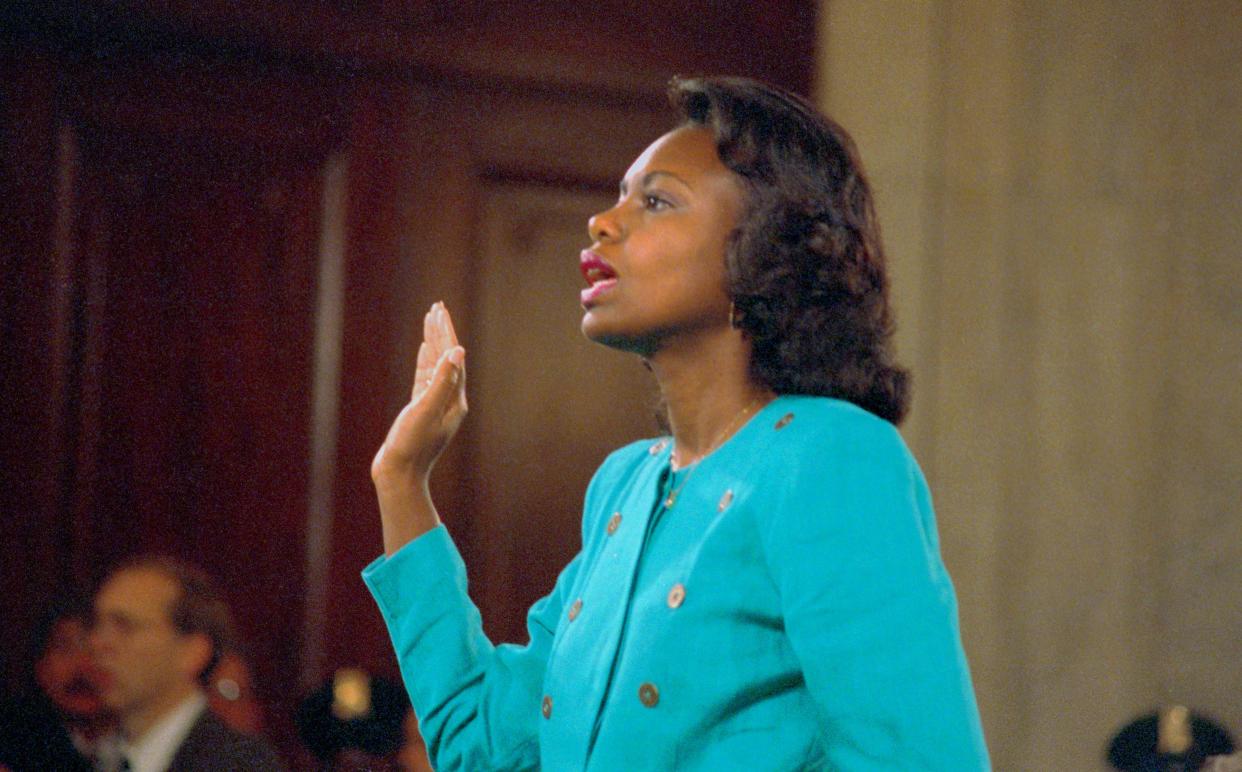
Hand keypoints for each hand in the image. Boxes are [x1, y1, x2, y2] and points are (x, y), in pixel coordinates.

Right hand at [371, 302, 467, 489]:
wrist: (399, 474)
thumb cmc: (412, 445)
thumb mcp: (426, 409)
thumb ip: (442, 380)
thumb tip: (458, 351)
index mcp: (455, 398)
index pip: (453, 356)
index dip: (446, 331)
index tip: (439, 309)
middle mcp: (450, 400)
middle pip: (447, 357)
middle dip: (442, 331)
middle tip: (437, 306)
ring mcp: (436, 404)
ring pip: (436, 365)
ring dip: (433, 342)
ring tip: (429, 320)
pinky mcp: (422, 409)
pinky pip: (426, 377)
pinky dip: (426, 360)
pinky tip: (424, 349)